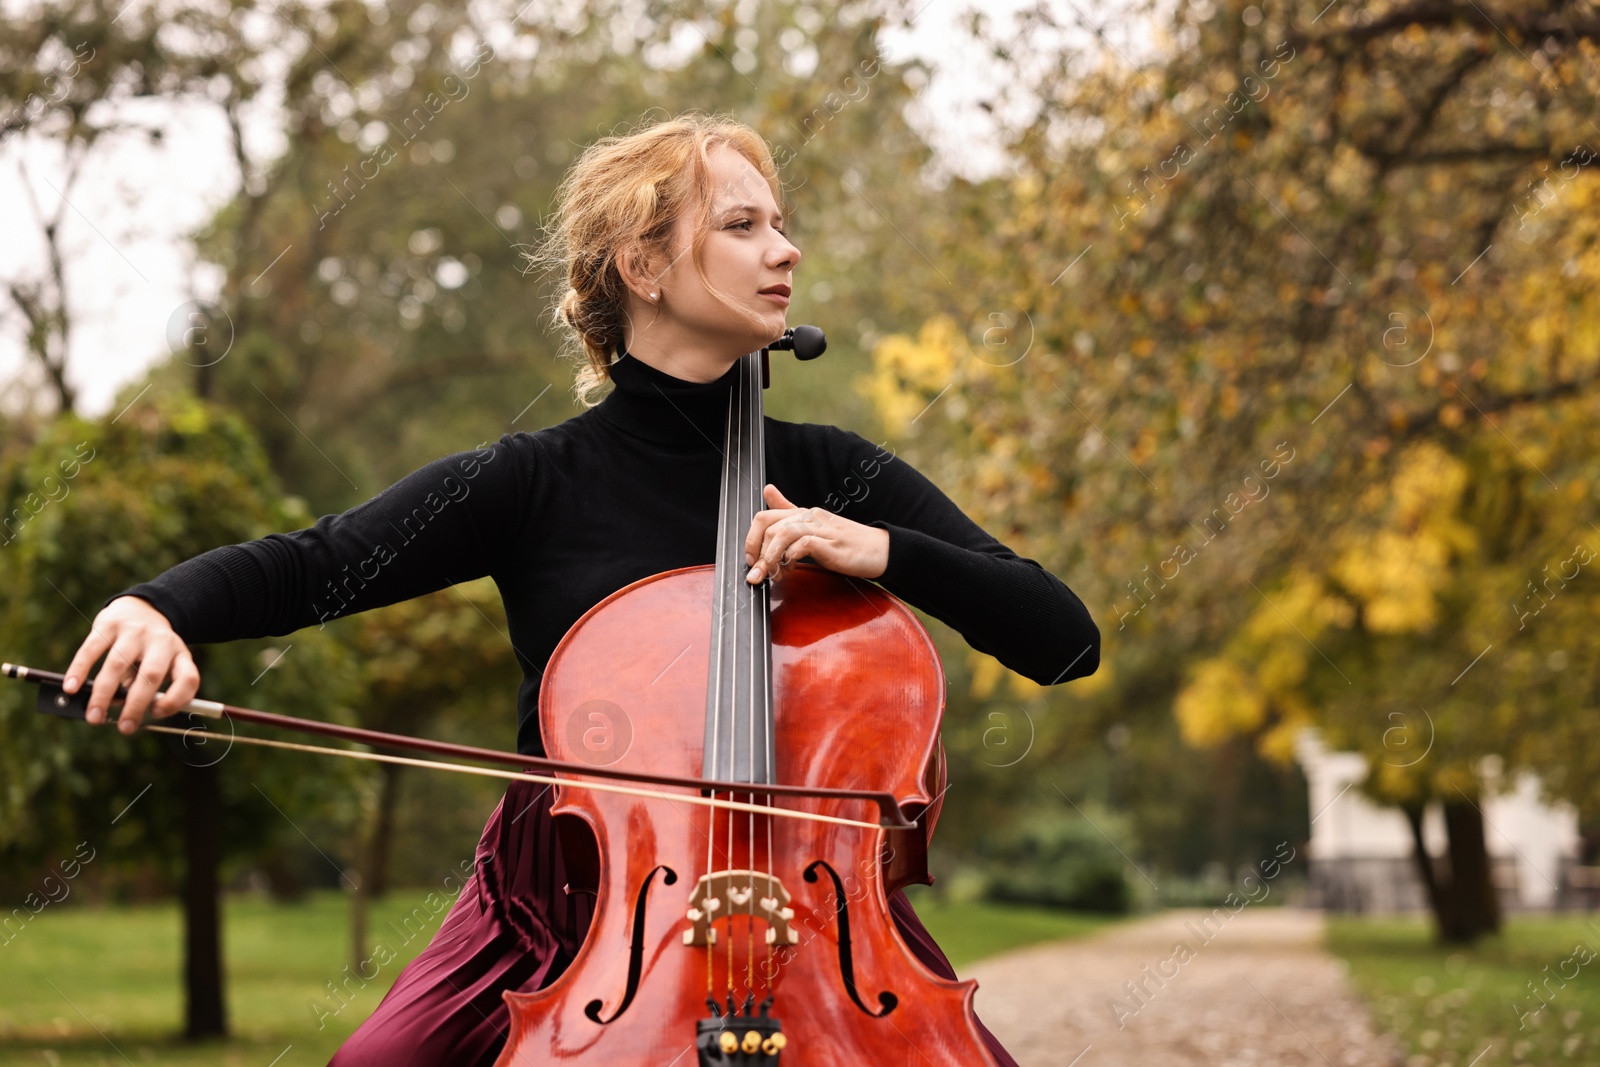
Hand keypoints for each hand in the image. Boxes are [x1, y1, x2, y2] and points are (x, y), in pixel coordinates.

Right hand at [61, 596, 200, 734]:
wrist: (141, 608)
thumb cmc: (151, 649)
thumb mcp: (163, 664)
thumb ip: (147, 687)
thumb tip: (120, 708)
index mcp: (179, 654)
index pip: (188, 678)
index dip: (176, 699)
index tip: (157, 714)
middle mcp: (161, 641)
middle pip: (152, 675)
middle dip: (136, 705)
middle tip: (124, 728)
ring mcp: (135, 631)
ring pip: (118, 664)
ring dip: (104, 694)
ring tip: (94, 716)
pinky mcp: (109, 624)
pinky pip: (91, 649)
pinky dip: (79, 670)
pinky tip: (72, 687)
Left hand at [744, 484, 888, 584]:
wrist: (880, 550)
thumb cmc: (847, 543)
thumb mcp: (814, 527)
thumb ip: (789, 511)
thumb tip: (767, 490)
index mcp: (803, 514)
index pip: (764, 517)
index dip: (751, 539)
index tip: (752, 561)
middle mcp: (809, 517)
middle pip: (768, 526)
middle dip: (756, 552)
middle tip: (758, 573)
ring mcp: (821, 529)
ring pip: (782, 534)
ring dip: (770, 558)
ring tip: (772, 574)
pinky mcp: (831, 544)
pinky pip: (803, 545)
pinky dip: (791, 558)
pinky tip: (792, 570)